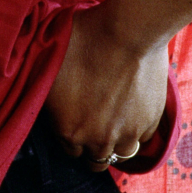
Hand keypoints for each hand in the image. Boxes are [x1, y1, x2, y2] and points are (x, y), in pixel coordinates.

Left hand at [42, 2, 169, 172]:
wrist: (127, 32)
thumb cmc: (84, 41)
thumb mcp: (50, 63)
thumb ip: (48, 92)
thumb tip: (41, 92)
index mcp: (68, 129)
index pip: (69, 150)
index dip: (72, 134)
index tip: (77, 121)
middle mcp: (97, 140)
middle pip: (95, 160)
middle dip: (94, 145)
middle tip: (96, 124)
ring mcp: (126, 135)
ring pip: (121, 154)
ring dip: (117, 142)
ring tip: (116, 120)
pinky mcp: (149, 124)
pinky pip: (142, 138)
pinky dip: (137, 128)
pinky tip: (133, 109)